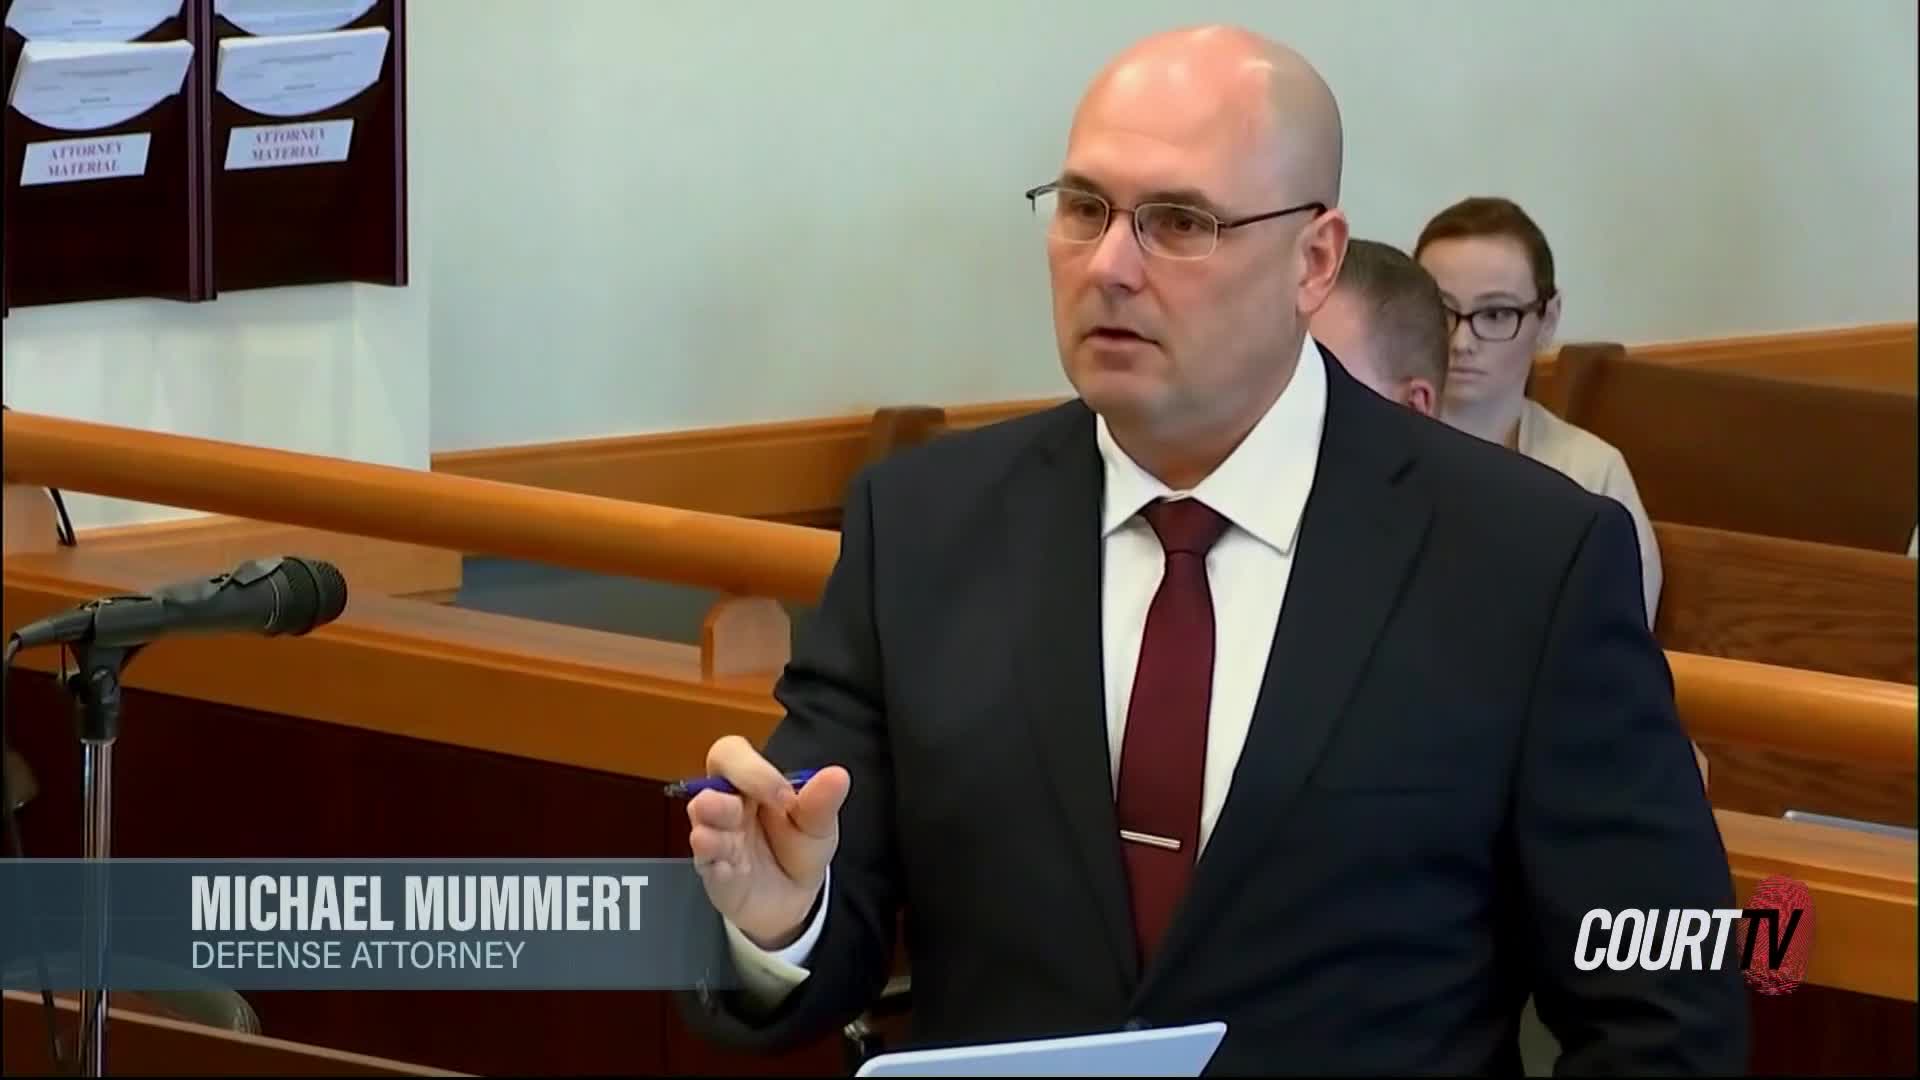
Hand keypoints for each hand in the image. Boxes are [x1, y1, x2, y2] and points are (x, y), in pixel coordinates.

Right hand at [686, 735, 850, 949]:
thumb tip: (838, 774)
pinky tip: (726, 869)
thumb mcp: (817, 824)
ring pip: (702, 830)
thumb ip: (822, 801)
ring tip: (708, 837)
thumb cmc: (798, 847)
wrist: (795, 897)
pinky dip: (716, 868)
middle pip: (706, 791)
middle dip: (718, 800)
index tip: (783, 797)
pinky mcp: (716, 876)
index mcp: (749, 784)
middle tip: (736, 810)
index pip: (730, 756)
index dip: (750, 769)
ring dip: (708, 831)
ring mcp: (717, 842)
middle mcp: (726, 808)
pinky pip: (708, 868)